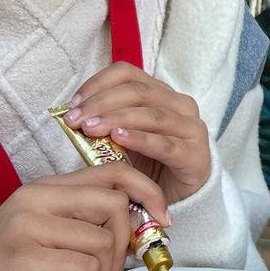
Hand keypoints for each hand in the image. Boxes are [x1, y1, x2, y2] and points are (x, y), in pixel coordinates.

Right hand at [0, 163, 169, 270]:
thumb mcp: (45, 237)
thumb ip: (84, 225)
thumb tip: (141, 230)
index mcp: (43, 188)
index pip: (113, 171)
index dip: (147, 193)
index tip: (162, 222)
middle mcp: (36, 199)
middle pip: (115, 204)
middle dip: (127, 245)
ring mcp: (26, 227)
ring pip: (103, 241)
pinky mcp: (22, 260)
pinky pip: (85, 268)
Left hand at [63, 62, 210, 203]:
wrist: (179, 196)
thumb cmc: (148, 164)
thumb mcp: (123, 139)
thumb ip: (105, 125)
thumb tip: (74, 117)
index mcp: (161, 93)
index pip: (128, 74)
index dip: (98, 83)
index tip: (74, 102)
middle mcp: (180, 104)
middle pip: (139, 91)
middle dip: (102, 103)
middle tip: (75, 119)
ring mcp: (191, 129)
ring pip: (152, 115)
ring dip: (117, 119)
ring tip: (90, 128)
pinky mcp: (195, 155)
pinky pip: (165, 144)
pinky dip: (140, 139)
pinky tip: (118, 139)